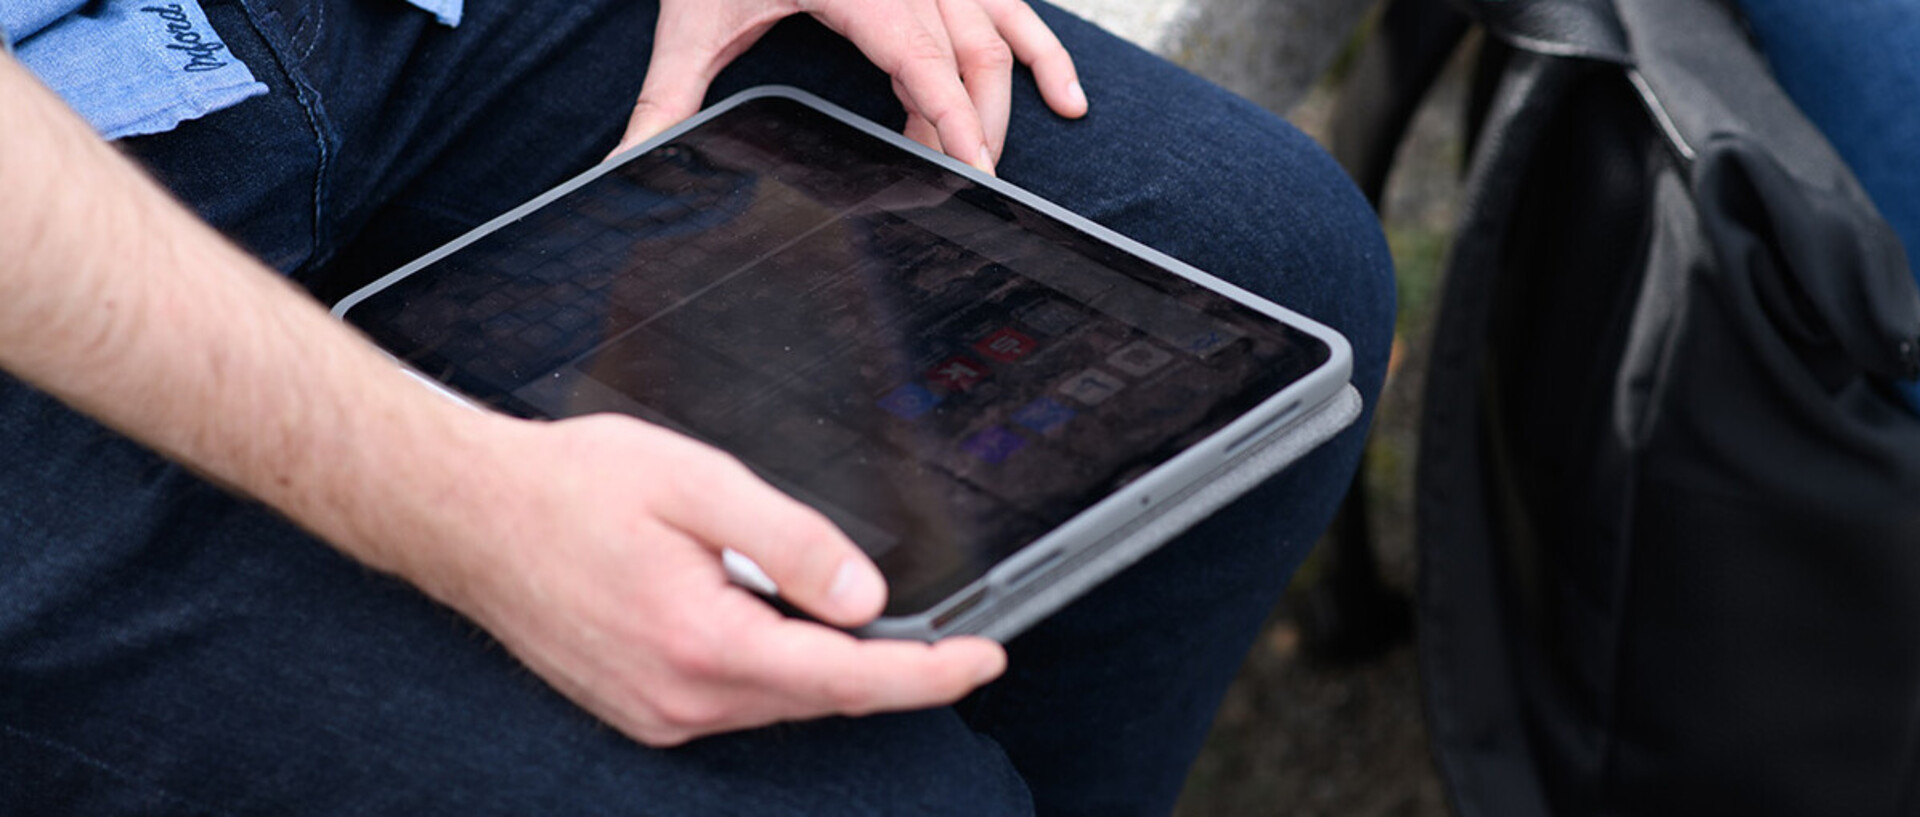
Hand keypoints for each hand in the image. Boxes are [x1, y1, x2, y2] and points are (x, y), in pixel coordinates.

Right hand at [419, 412, 1004, 746]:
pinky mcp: (640, 710)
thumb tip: (867, 593)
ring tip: (854, 612)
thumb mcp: (697, 484)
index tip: (985, 656)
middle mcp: (680, 697)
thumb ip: (791, 540)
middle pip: (822, 696)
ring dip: (830, 666)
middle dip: (890, 667)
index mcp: (703, 643)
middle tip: (947, 628)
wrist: (468, 515)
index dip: (929, 672)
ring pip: (782, 701)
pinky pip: (738, 701)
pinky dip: (778, 670)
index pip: (847, 677)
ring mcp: (656, 713)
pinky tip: (778, 624)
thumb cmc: (567, 489)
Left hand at [616, 0, 1088, 171]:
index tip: (971, 177)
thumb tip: (626, 160)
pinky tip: (1066, 98)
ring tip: (995, 165)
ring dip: (1006, 106)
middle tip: (955, 191)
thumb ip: (666, 94)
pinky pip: (1013, 7)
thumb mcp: (692, 16)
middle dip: (972, 134)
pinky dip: (1044, 52)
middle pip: (972, 60)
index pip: (923, 62)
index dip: (950, 123)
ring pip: (999, 38)